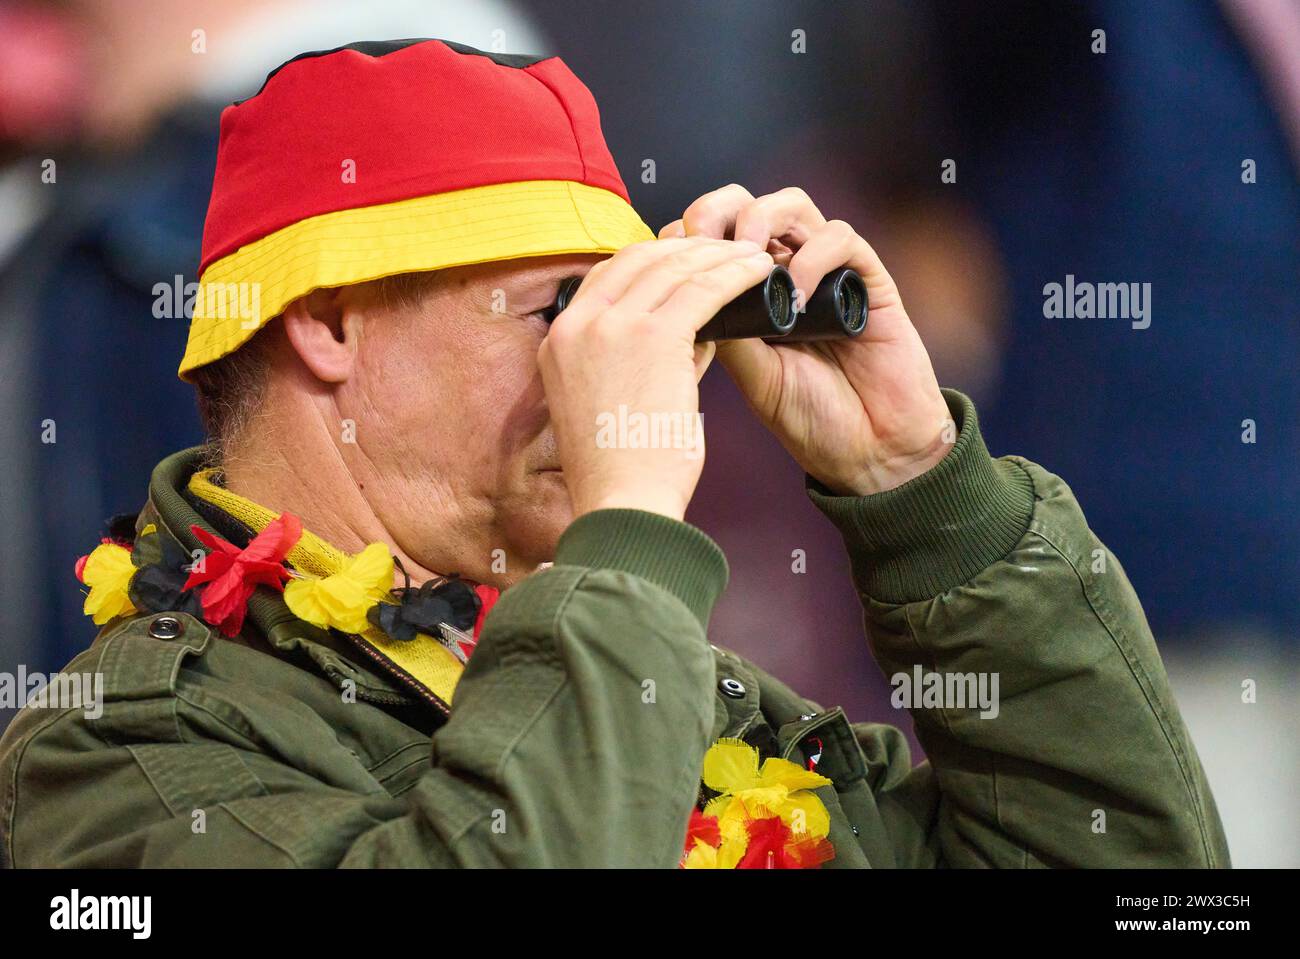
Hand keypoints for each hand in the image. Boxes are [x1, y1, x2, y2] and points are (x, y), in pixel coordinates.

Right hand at [537, 236, 773, 520]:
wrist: (623, 505)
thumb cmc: (624, 470)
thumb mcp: (611, 402)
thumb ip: (644, 360)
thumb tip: (697, 332)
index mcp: (559, 340)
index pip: (608, 275)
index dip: (654, 259)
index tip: (689, 261)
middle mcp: (578, 324)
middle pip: (640, 258)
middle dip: (689, 248)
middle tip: (728, 249)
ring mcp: (611, 326)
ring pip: (675, 266)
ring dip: (719, 255)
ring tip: (752, 255)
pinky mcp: (654, 337)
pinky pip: (703, 288)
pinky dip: (735, 274)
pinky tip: (758, 271)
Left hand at [660, 184, 952, 494]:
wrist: (870, 452)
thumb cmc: (811, 418)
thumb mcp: (752, 376)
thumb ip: (727, 332)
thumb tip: (685, 292)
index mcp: (749, 293)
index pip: (713, 235)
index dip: (687, 234)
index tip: (665, 255)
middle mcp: (786, 272)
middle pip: (747, 205)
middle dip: (717, 210)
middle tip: (701, 239)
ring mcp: (827, 271)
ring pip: (792, 205)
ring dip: (762, 218)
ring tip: (747, 255)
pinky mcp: (867, 279)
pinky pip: (840, 237)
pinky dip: (814, 256)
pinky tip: (800, 296)